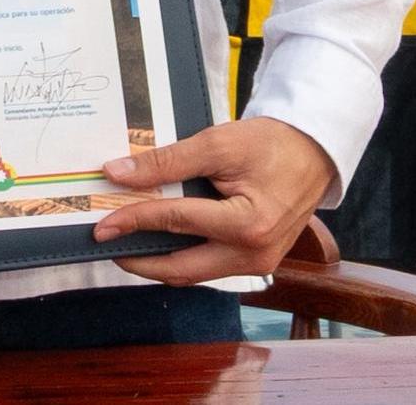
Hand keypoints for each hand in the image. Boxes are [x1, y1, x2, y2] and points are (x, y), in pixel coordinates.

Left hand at [93, 116, 338, 284]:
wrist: (315, 150)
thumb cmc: (273, 143)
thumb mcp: (219, 143)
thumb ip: (167, 161)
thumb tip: (118, 174)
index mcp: (247, 226)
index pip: (175, 223)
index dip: (133, 220)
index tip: (101, 224)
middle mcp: (254, 255)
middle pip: (181, 269)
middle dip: (140, 260)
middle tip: (107, 244)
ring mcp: (259, 263)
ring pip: (194, 273)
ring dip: (159, 261)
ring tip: (128, 241)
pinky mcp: (258, 260)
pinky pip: (211, 266)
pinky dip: (182, 255)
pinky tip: (161, 238)